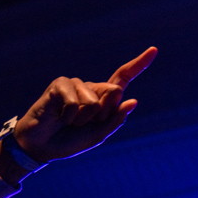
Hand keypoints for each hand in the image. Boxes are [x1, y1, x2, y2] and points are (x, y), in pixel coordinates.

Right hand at [0, 47, 156, 181]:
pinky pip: (75, 103)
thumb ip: (115, 119)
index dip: (139, 64)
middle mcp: (91, 87)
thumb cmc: (70, 140)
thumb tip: (132, 101)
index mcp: (103, 99)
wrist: (43, 147)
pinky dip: (69, 117)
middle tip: (82, 124)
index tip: (154, 50)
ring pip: (94, 102)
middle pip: (113, 94)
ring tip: (69, 122)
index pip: (122, 79)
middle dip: (101, 116)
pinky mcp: (61, 85)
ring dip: (83, 119)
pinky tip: (60, 118)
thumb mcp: (98, 135)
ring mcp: (76, 84)